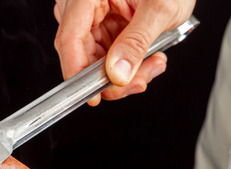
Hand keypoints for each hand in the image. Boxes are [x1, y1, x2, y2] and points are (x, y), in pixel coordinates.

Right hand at [53, 0, 194, 105]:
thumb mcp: (160, 9)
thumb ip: (136, 42)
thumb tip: (116, 73)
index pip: (70, 38)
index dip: (79, 72)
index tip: (95, 96)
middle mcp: (82, 6)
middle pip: (81, 55)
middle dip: (112, 77)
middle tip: (140, 80)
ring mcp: (90, 17)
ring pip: (94, 62)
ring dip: (124, 74)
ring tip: (153, 63)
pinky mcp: (102, 27)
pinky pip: (106, 57)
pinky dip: (127, 65)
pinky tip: (147, 58)